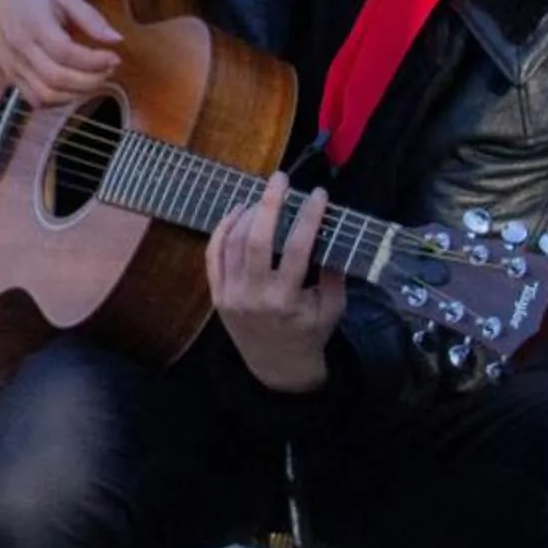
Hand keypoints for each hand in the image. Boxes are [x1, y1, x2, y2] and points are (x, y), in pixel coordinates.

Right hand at [0, 0, 121, 104]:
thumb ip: (91, 18)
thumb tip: (117, 39)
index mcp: (33, 21)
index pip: (64, 50)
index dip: (93, 60)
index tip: (114, 57)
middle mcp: (20, 47)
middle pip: (56, 77)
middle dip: (90, 80)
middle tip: (109, 70)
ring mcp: (13, 66)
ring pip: (47, 94)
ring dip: (77, 93)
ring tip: (95, 80)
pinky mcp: (12, 78)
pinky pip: (37, 100)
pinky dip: (60, 100)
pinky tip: (74, 87)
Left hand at [207, 172, 345, 393]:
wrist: (277, 368)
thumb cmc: (310, 334)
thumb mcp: (332, 309)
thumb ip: (335, 275)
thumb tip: (333, 234)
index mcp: (286, 301)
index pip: (298, 249)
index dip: (309, 217)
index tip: (318, 193)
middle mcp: (254, 296)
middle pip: (256, 240)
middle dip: (269, 203)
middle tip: (281, 178)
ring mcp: (230, 295)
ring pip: (233, 242)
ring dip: (248, 213)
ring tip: (264, 197)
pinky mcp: (217, 294)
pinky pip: (213, 254)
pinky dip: (222, 229)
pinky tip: (237, 211)